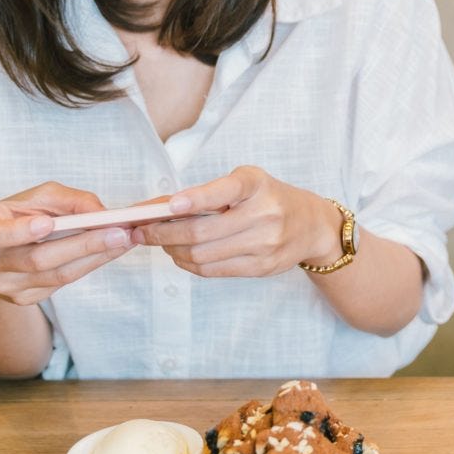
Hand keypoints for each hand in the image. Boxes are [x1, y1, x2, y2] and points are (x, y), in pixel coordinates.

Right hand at [0, 181, 135, 305]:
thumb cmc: (15, 219)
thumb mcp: (30, 200)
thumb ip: (63, 199)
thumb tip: (99, 211)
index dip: (20, 232)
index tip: (46, 224)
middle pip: (39, 259)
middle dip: (82, 244)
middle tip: (117, 232)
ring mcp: (6, 287)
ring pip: (57, 275)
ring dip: (95, 256)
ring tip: (123, 240)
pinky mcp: (24, 299)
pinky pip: (62, 283)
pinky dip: (90, 265)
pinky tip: (109, 252)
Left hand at [131, 166, 340, 276]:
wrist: (311, 225)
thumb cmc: (268, 198)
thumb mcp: (246, 182)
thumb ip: (208, 193)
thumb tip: (158, 208)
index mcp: (257, 185)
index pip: (223, 191)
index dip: (194, 200)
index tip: (169, 206)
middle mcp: (264, 214)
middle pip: (202, 232)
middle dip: (164, 234)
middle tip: (142, 231)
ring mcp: (265, 244)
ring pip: (203, 255)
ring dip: (173, 251)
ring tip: (161, 243)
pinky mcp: (262, 267)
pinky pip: (214, 271)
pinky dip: (190, 264)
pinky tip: (180, 255)